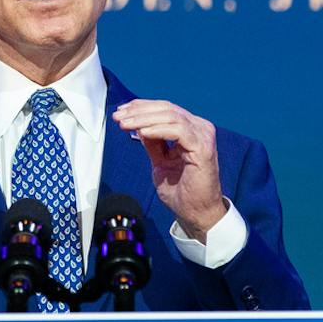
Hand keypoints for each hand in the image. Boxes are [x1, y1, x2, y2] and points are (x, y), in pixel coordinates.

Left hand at [112, 98, 226, 238]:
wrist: (195, 213)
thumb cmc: (182, 192)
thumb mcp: (160, 161)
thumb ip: (153, 143)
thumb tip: (138, 126)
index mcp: (191, 130)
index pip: (165, 109)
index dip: (141, 108)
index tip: (122, 112)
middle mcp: (200, 129)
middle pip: (167, 109)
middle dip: (138, 111)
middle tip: (119, 117)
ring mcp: (203, 136)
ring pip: (170, 116)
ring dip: (143, 119)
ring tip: (125, 124)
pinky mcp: (202, 147)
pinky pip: (178, 130)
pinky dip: (157, 129)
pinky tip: (142, 132)